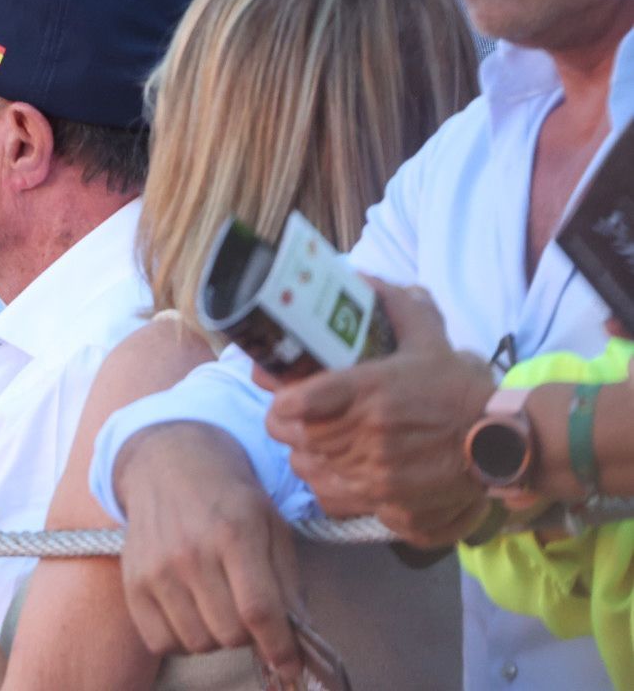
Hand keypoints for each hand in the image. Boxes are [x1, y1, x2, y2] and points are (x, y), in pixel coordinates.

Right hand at [113, 423, 303, 682]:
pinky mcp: (132, 581)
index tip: (291, 666)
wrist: (168, 464)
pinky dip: (182, 640)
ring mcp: (156, 568)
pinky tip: (191, 612)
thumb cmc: (228, 496)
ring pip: (198, 643)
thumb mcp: (271, 522)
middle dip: (250, 636)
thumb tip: (298, 636)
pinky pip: (161, 642)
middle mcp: (190, 551)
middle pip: (230, 634)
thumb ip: (287, 579)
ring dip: (216, 638)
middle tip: (249, 615)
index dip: (281, 648)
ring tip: (219, 608)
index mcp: (234, 532)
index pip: (259, 610)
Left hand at [264, 280, 494, 546]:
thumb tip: (364, 277)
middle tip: (299, 420)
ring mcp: (378, 480)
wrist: (505, 443)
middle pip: (294, 440)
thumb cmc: (461, 390)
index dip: (280, 402)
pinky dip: (331, 488)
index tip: (283, 398)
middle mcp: (368, 438)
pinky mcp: (390, 510)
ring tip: (320, 446)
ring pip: (309, 472)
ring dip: (307, 457)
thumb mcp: (430, 341)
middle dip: (289, 428)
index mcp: (371, 393)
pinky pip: (336, 502)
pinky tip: (343, 474)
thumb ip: (396, 307)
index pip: (296, 403)